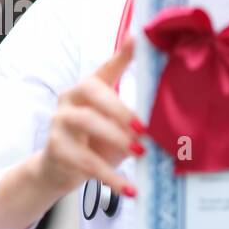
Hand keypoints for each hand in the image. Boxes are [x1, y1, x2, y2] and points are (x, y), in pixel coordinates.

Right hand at [35, 34, 146, 197]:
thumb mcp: (116, 127)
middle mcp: (70, 99)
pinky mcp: (56, 149)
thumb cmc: (95, 142)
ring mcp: (59, 123)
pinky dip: (111, 178)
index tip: (138, 38)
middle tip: (144, 127)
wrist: (59, 170)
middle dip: (120, 108)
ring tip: (140, 153)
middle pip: (92, 92)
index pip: (106, 68)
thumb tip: (172, 117)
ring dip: (116, 138)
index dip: (123, 54)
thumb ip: (135, 117)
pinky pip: (85, 162)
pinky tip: (130, 189)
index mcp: (89, 89)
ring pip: (86, 123)